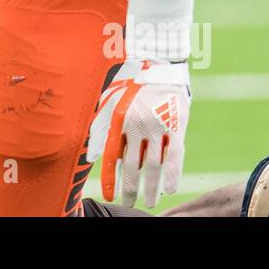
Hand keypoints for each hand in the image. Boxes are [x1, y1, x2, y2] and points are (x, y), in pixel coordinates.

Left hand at [86, 59, 190, 208]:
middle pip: (133, 165)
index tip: (109, 196)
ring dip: (151, 187)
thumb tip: (90, 155)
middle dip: (130, 188)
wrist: (159, 65)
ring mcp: (158, 126)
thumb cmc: (131, 85)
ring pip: (154, 164)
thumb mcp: (110, 102)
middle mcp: (137, 125)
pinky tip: (169, 189)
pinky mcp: (177, 126)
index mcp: (120, 120)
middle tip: (129, 203)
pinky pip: (175, 155)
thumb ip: (101, 128)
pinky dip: (173, 174)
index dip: (110, 178)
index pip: (112, 156)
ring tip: (150, 202)